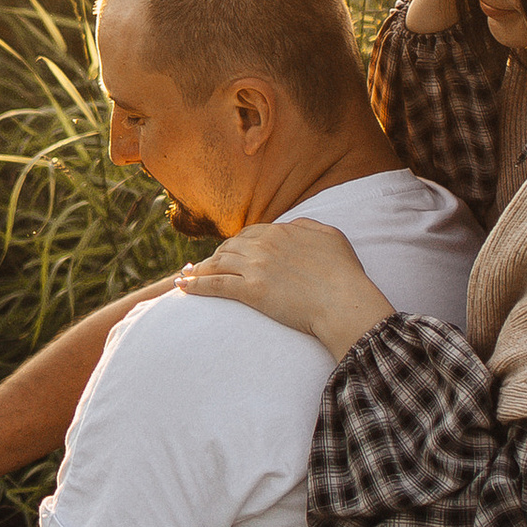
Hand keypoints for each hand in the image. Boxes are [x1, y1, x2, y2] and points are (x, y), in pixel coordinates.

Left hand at [174, 218, 393, 361]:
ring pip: (219, 263)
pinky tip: (183, 286)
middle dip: (216, 255)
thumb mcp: (331, 236)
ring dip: (202, 268)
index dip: (237, 243)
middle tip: (206, 266)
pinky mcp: (250, 291)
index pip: (250, 233)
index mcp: (281, 231)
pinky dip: (196, 284)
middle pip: (230, 246)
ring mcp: (255, 267)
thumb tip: (292, 225)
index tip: (230, 251)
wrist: (342, 301)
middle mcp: (264, 245)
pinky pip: (215, 284)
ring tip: (189, 275)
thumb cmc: (344, 273)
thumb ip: (308, 226)